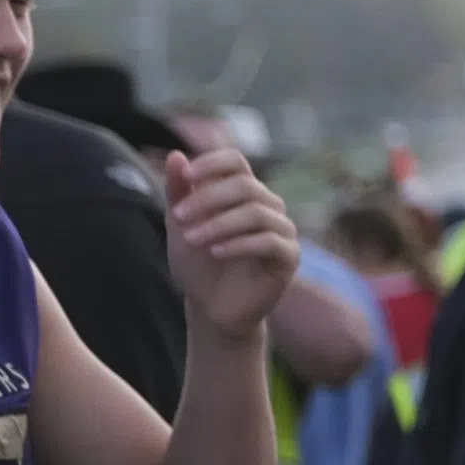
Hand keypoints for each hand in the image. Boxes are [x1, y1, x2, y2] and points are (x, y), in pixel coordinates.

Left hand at [164, 142, 298, 345]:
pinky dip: (239, 244)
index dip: (212, 164)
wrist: (210, 308)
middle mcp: (267, 205)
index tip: (187, 177)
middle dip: (208, 199)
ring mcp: (282, 230)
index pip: (235, 161)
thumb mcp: (180, 226)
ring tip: (193, 239)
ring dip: (219, 224)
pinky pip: (269, 241)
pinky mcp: (289, 256)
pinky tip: (216, 252)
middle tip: (179, 218)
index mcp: (243, 192)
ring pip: (256, 212)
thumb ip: (179, 192)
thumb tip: (175, 156)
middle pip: (244, 185)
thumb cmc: (198, 264)